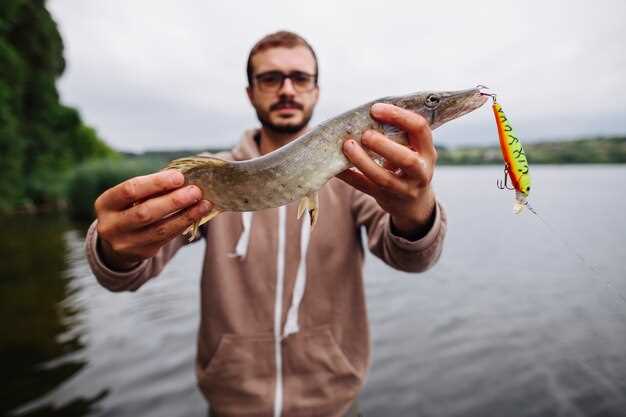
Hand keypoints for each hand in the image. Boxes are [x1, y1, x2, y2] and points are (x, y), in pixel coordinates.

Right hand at [94, 170, 210, 268]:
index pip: (130, 190)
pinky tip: (197, 215)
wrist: (118, 241)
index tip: (179, 176)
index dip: (156, 183)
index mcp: (105, 204)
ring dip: (185, 215)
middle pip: (146, 212)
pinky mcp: (142, 253)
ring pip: (160, 229)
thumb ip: (151, 188)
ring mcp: (125, 243)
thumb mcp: (131, 197)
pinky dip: (184, 225)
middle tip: (195, 191)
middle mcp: (110, 225)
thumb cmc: (130, 208)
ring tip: (203, 204)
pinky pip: (167, 238)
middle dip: (174, 201)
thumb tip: (184, 178)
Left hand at [337, 103, 436, 239]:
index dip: (399, 116)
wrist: (414, 203)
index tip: (375, 108)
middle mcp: (420, 171)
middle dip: (384, 145)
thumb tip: (364, 114)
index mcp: (427, 151)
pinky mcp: (386, 199)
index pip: (420, 128)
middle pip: (406, 159)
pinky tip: (337, 166)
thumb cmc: (408, 165)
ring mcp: (404, 189)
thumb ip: (397, 134)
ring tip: (348, 146)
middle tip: (365, 134)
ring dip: (363, 161)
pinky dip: (349, 176)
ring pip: (383, 178)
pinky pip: (365, 187)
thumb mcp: (413, 149)